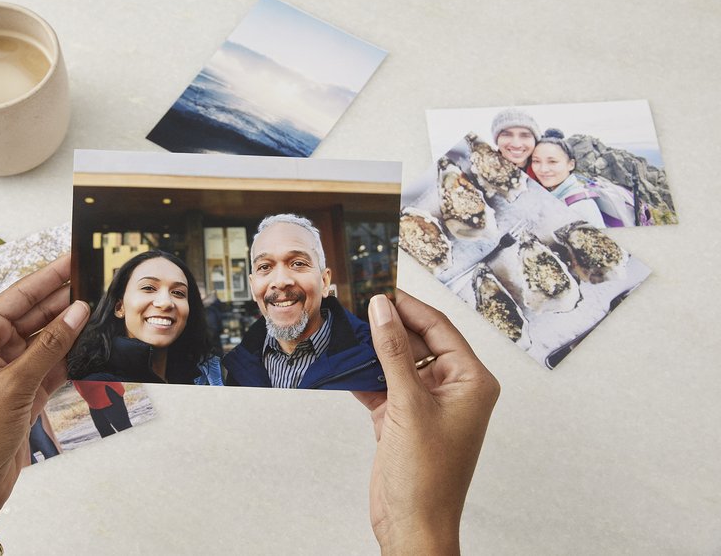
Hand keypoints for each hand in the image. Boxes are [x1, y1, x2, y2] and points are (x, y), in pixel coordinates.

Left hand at [0, 254, 89, 554]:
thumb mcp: (13, 386)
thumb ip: (49, 346)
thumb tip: (78, 309)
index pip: (17, 296)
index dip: (48, 276)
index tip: (75, 257)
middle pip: (32, 315)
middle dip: (63, 299)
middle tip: (98, 281)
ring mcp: (6, 373)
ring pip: (44, 341)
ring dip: (70, 328)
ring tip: (102, 308)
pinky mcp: (21, 395)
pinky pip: (49, 367)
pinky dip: (69, 357)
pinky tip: (92, 344)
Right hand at [353, 291, 499, 554]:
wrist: (412, 526)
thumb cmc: (427, 478)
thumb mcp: (409, 405)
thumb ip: (393, 353)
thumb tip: (382, 310)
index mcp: (471, 381)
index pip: (438, 328)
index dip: (408, 306)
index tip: (378, 288)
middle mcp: (453, 388)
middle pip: (417, 341)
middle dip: (387, 325)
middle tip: (355, 305)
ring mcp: (426, 403)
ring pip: (397, 361)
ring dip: (372, 349)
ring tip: (344, 328)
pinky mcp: (403, 417)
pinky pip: (383, 384)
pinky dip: (363, 375)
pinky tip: (343, 363)